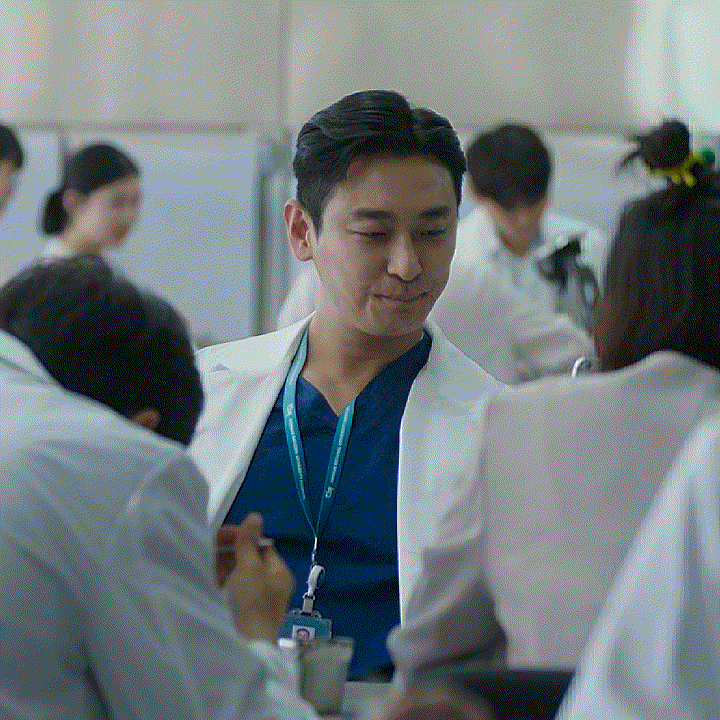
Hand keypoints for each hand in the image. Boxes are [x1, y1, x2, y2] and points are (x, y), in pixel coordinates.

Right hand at [217, 513, 294, 643]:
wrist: (240, 645)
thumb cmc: (252, 606)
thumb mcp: (251, 569)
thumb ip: (249, 544)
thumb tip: (255, 518)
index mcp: (277, 575)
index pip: (262, 547)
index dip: (245, 537)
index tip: (225, 532)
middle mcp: (265, 584)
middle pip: (247, 558)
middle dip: (230, 549)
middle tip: (211, 541)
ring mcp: (249, 596)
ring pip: (234, 571)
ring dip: (221, 561)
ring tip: (205, 553)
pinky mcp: (233, 606)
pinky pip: (225, 585)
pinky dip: (216, 576)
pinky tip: (203, 568)